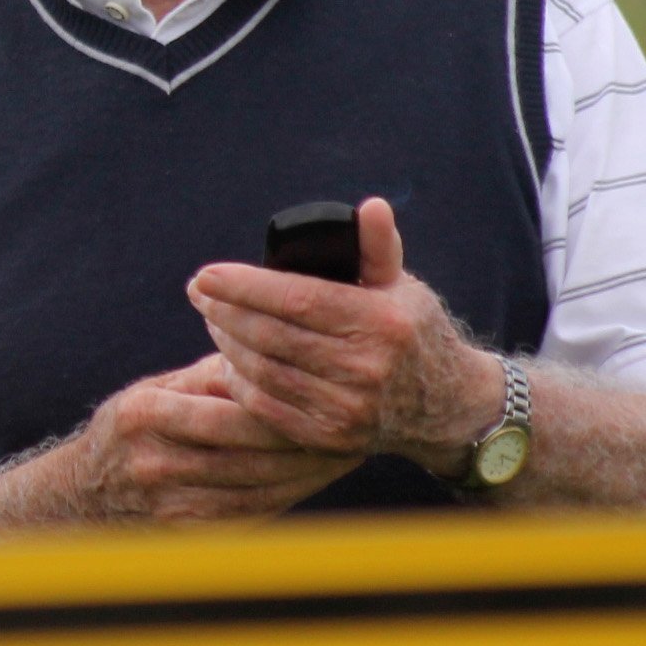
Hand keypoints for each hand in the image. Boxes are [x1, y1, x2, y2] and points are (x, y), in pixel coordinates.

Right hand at [55, 354, 361, 520]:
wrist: (89, 494)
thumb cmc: (136, 429)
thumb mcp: (158, 389)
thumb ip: (212, 376)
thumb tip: (275, 349)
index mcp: (146, 412)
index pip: (229, 408)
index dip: (282, 403)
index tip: (326, 392)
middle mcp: (155, 461)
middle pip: (250, 451)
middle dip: (306, 440)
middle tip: (353, 424)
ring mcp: (171, 503)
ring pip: (259, 486)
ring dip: (309, 471)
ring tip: (347, 451)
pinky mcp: (190, 534)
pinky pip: (253, 512)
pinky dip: (289, 495)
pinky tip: (313, 477)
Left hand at [186, 197, 503, 475]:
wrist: (447, 406)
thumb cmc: (411, 330)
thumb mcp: (400, 284)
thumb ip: (376, 246)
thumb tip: (371, 207)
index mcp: (381, 321)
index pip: (296, 299)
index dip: (244, 287)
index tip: (206, 275)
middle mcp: (367, 367)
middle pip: (271, 336)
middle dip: (223, 311)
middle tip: (198, 292)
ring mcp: (349, 408)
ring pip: (263, 371)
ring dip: (226, 343)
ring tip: (212, 320)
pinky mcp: (332, 439)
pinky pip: (268, 407)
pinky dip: (241, 381)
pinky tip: (229, 360)